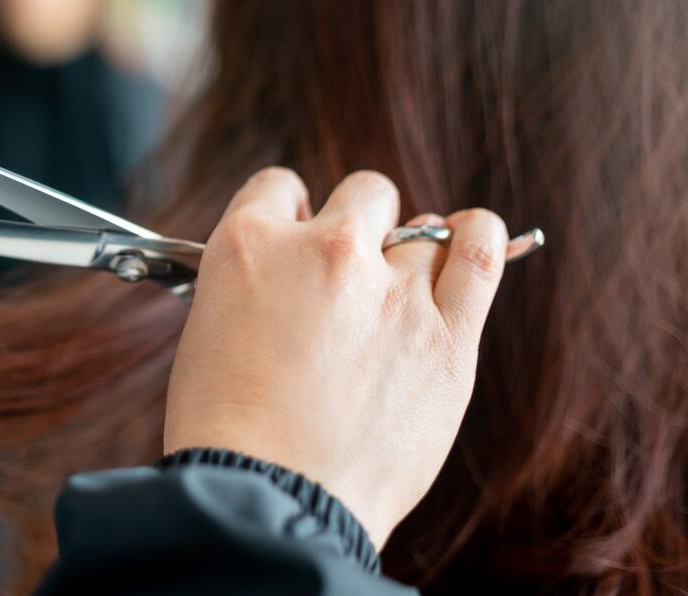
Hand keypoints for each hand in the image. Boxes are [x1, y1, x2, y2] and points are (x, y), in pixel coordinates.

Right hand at [164, 168, 508, 546]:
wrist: (266, 500)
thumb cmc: (226, 430)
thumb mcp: (207, 328)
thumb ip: (255, 283)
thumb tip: (293, 273)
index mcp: (250, 243)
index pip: (280, 187)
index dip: (291, 214)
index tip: (299, 241)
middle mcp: (325, 250)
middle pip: (363, 196)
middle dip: (356, 226)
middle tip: (347, 277)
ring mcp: (391, 290)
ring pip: (422, 228)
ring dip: (411, 249)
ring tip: (405, 283)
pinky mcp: (445, 337)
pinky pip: (479, 255)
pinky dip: (478, 238)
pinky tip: (471, 238)